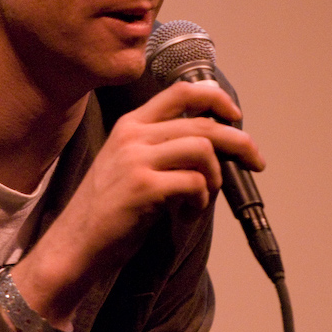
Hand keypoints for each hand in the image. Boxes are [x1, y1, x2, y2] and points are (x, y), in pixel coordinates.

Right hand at [9, 81, 264, 328]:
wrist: (76, 240)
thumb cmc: (108, 206)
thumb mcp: (129, 162)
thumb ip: (162, 146)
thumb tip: (215, 145)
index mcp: (130, 124)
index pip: (181, 91)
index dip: (216, 98)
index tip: (235, 116)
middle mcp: (132, 134)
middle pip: (203, 123)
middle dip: (240, 142)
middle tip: (255, 162)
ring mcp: (136, 159)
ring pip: (203, 149)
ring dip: (216, 176)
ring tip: (204, 196)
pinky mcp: (143, 186)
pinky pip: (195, 183)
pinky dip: (201, 201)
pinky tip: (187, 213)